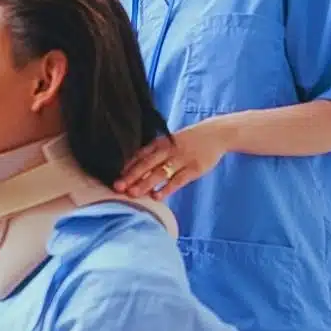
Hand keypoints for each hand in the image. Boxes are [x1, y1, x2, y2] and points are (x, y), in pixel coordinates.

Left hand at [114, 118, 229, 199]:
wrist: (216, 133)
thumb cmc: (187, 142)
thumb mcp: (169, 143)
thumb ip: (152, 155)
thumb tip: (129, 171)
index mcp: (160, 143)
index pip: (140, 155)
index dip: (127, 167)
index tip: (114, 177)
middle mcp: (169, 150)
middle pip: (147, 164)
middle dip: (131, 176)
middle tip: (118, 187)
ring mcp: (182, 159)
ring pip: (161, 173)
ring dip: (146, 184)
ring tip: (132, 194)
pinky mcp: (195, 168)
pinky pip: (178, 180)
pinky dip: (167, 188)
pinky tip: (157, 197)